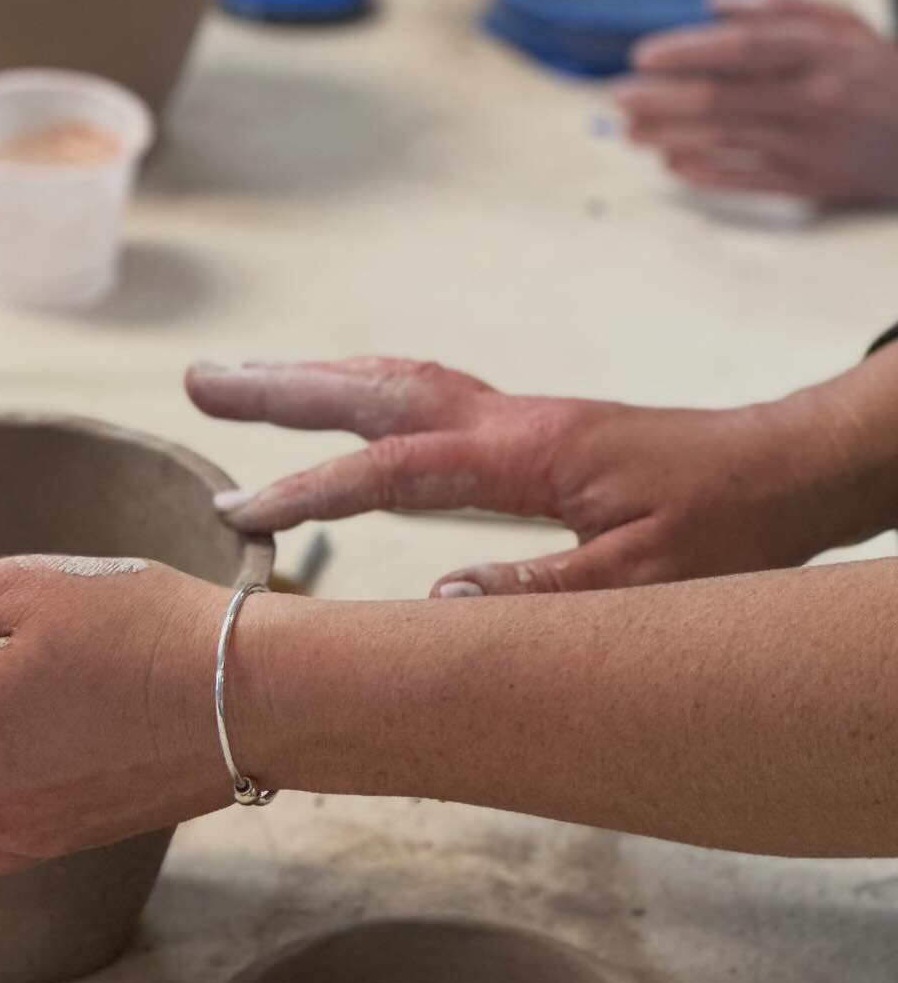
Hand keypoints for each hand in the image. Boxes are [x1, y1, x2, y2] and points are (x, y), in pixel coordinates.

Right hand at [187, 356, 874, 595]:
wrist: (782, 468)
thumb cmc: (727, 523)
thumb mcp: (645, 580)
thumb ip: (540, 590)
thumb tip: (436, 601)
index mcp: (525, 454)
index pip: (392, 470)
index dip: (312, 491)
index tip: (240, 512)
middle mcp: (507, 420)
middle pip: (373, 389)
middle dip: (280, 390)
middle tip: (200, 381)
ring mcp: (513, 416)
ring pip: (394, 381)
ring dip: (314, 380)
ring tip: (243, 382)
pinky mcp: (524, 427)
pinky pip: (423, 396)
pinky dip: (364, 392)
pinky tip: (343, 408)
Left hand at [616, 0, 897, 204]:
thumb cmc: (879, 74)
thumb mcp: (845, 27)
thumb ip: (780, 9)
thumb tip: (713, 3)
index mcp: (823, 54)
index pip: (741, 48)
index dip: (686, 51)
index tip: (643, 55)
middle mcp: (813, 99)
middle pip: (719, 99)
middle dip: (659, 99)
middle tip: (618, 97)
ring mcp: (808, 145)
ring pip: (722, 141)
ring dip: (666, 137)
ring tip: (628, 131)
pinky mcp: (806, 184)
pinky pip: (742, 179)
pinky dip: (701, 171)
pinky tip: (669, 163)